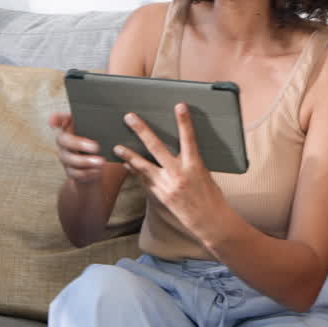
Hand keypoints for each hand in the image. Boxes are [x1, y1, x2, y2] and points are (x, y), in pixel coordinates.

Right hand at [50, 112, 104, 186]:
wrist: (96, 167)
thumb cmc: (99, 144)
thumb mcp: (101, 134)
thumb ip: (103, 125)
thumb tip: (121, 116)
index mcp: (71, 128)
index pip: (60, 120)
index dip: (56, 119)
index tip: (54, 121)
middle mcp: (65, 141)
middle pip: (63, 140)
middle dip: (79, 143)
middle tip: (96, 146)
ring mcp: (66, 157)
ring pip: (69, 159)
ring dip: (85, 161)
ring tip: (101, 162)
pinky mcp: (70, 171)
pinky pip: (75, 173)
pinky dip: (88, 173)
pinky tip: (97, 171)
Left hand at [113, 102, 227, 243]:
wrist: (209, 220)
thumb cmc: (210, 196)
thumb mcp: (204, 173)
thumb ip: (191, 160)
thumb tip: (180, 148)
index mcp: (194, 166)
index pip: (189, 139)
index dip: (184, 122)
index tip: (179, 106)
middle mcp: (178, 174)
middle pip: (156, 148)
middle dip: (142, 131)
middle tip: (130, 118)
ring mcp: (167, 185)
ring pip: (143, 166)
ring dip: (129, 155)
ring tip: (117, 147)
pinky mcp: (160, 195)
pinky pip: (143, 180)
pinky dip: (135, 171)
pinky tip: (127, 164)